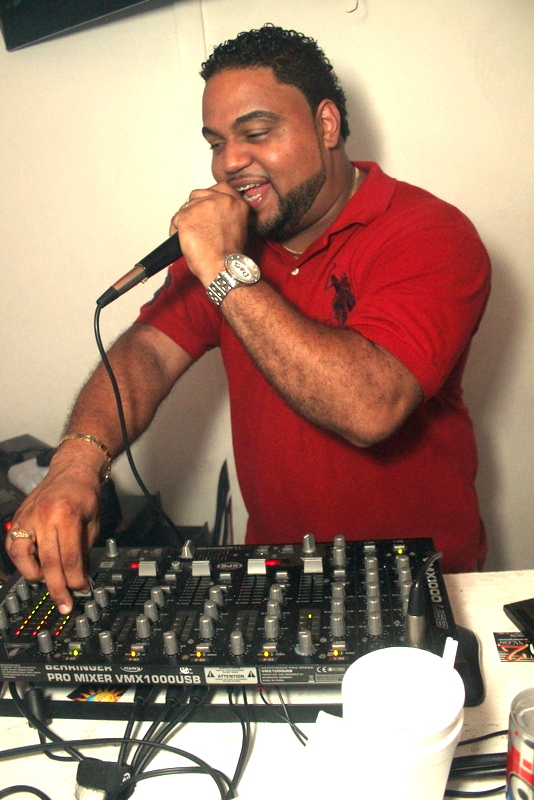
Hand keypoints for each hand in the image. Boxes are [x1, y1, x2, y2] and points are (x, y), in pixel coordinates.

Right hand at [5, 452, 101, 613]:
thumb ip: (84, 550)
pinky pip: (13, 546)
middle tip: (65, 604)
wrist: (72, 470)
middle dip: (58, 588)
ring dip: (35, 576)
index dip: (75, 579)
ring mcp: (28, 517)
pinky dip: (21, 561)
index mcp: (67, 516)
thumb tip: (80, 577)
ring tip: (47, 583)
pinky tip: (32, 567)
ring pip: (24, 557)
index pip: (69, 558)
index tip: (81, 590)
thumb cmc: (85, 493)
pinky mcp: (19, 518)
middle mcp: (44, 516)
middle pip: (48, 563)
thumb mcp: (93, 522)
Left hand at [170, 182, 248, 286]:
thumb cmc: (230, 255)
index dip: (209, 198)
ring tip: (190, 235)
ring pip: (186, 206)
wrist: (224, 267)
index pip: (219, 188)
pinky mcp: (187, 215)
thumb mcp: (238, 227)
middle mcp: (221, 199)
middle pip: (199, 195)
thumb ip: (227, 213)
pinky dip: (176, 230)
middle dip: (195, 208)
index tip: (206, 206)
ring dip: (185, 219)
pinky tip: (182, 240)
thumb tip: (213, 212)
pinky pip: (176, 219)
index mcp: (236, 202)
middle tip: (196, 224)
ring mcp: (203, 206)